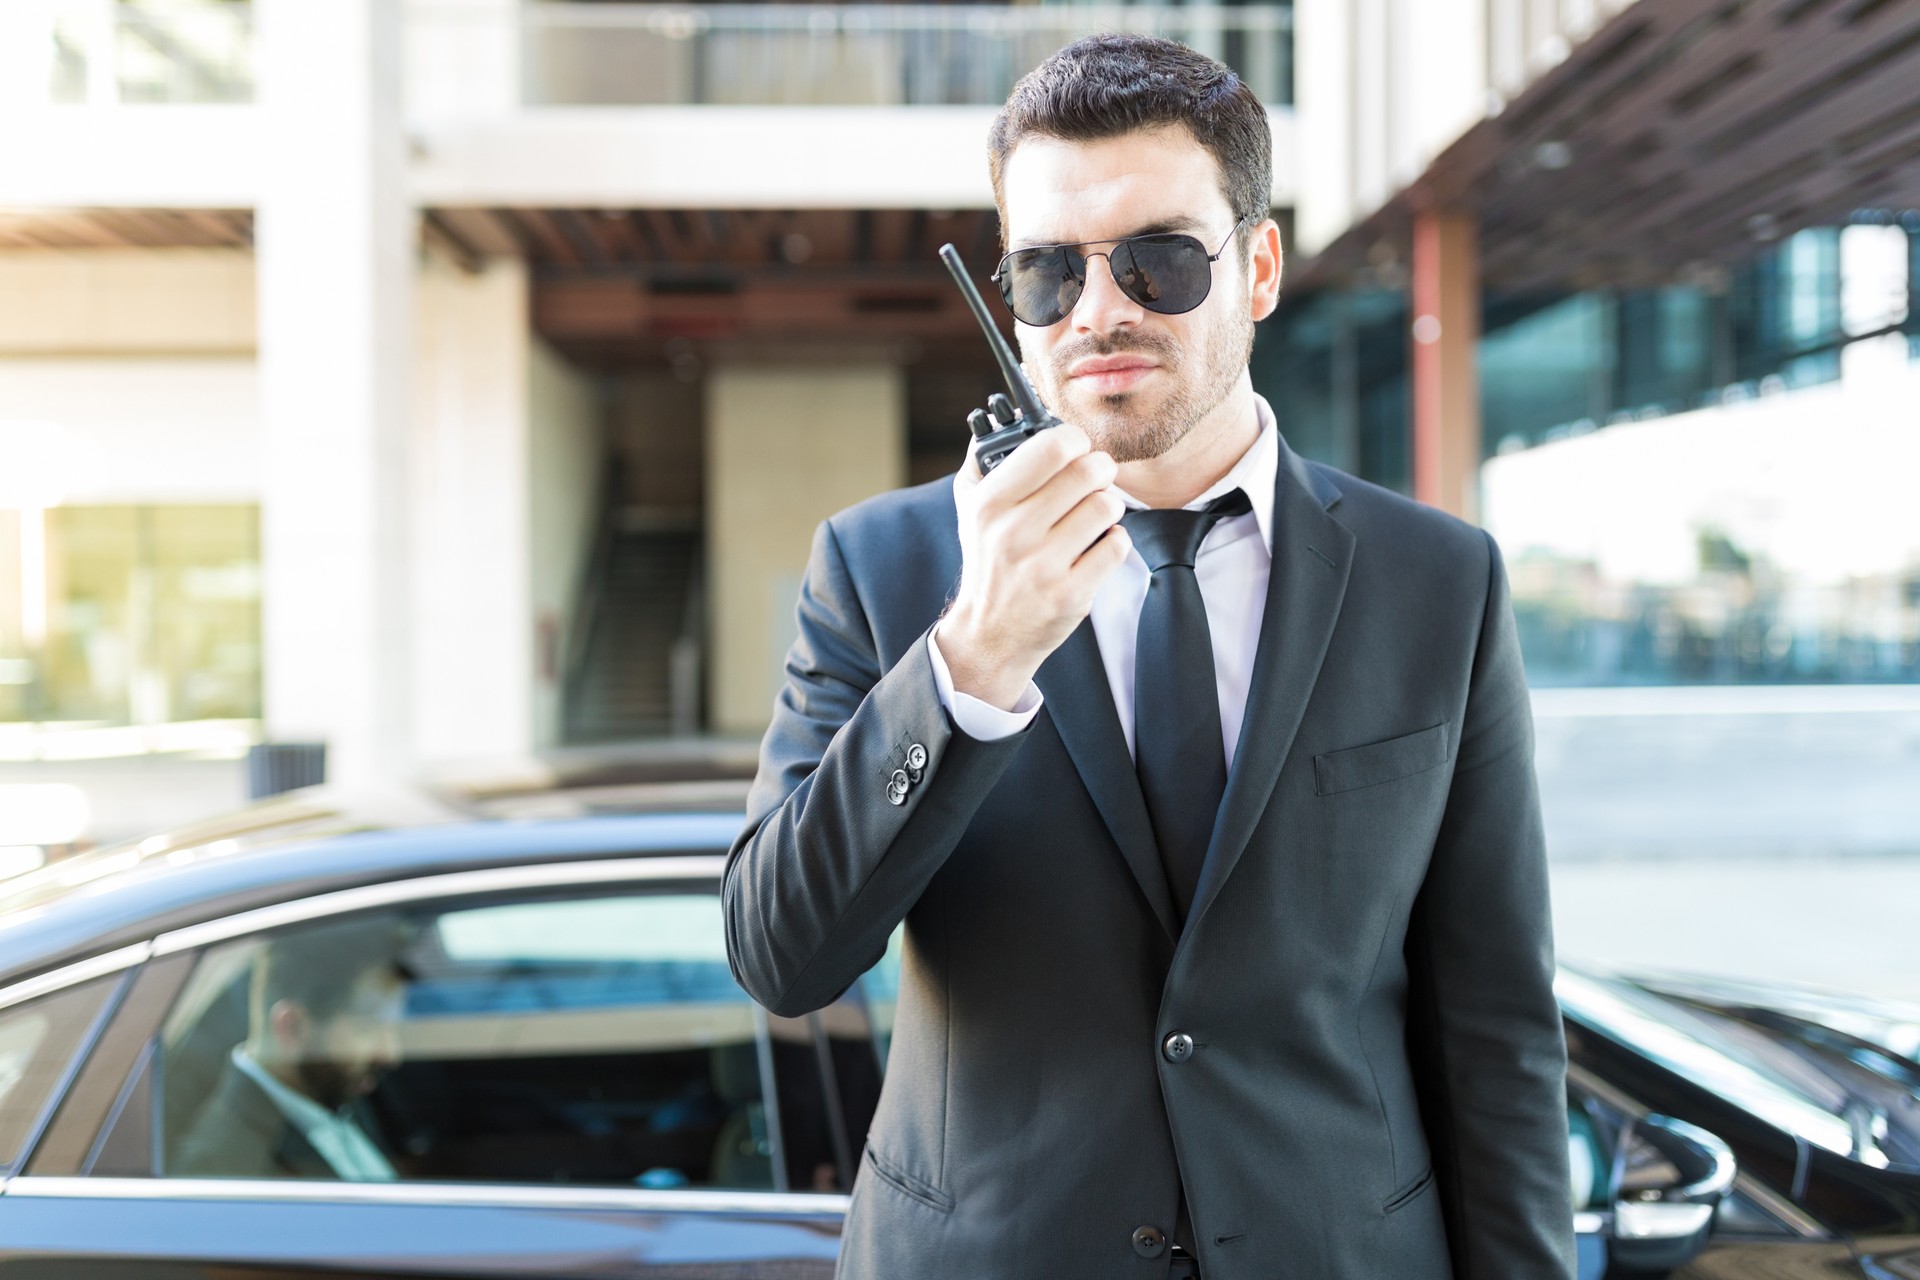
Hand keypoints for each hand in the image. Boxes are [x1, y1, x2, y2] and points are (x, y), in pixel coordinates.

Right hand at [937, 424, 1131, 709]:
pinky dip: (1113, 541)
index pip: (1050, 447)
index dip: (1073, 440)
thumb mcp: (970, 507)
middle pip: (1088, 472)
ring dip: (1108, 506)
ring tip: (1094, 514)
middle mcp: (1014, 533)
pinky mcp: (1072, 594)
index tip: (1075, 448)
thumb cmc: (988, 560)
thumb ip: (986, 457)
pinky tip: (1095, 546)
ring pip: (1107, 507)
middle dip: (1099, 469)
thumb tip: (1016, 415)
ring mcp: (1044, 566)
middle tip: (1094, 477)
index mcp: (990, 503)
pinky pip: (1117, 546)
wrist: (990, 633)